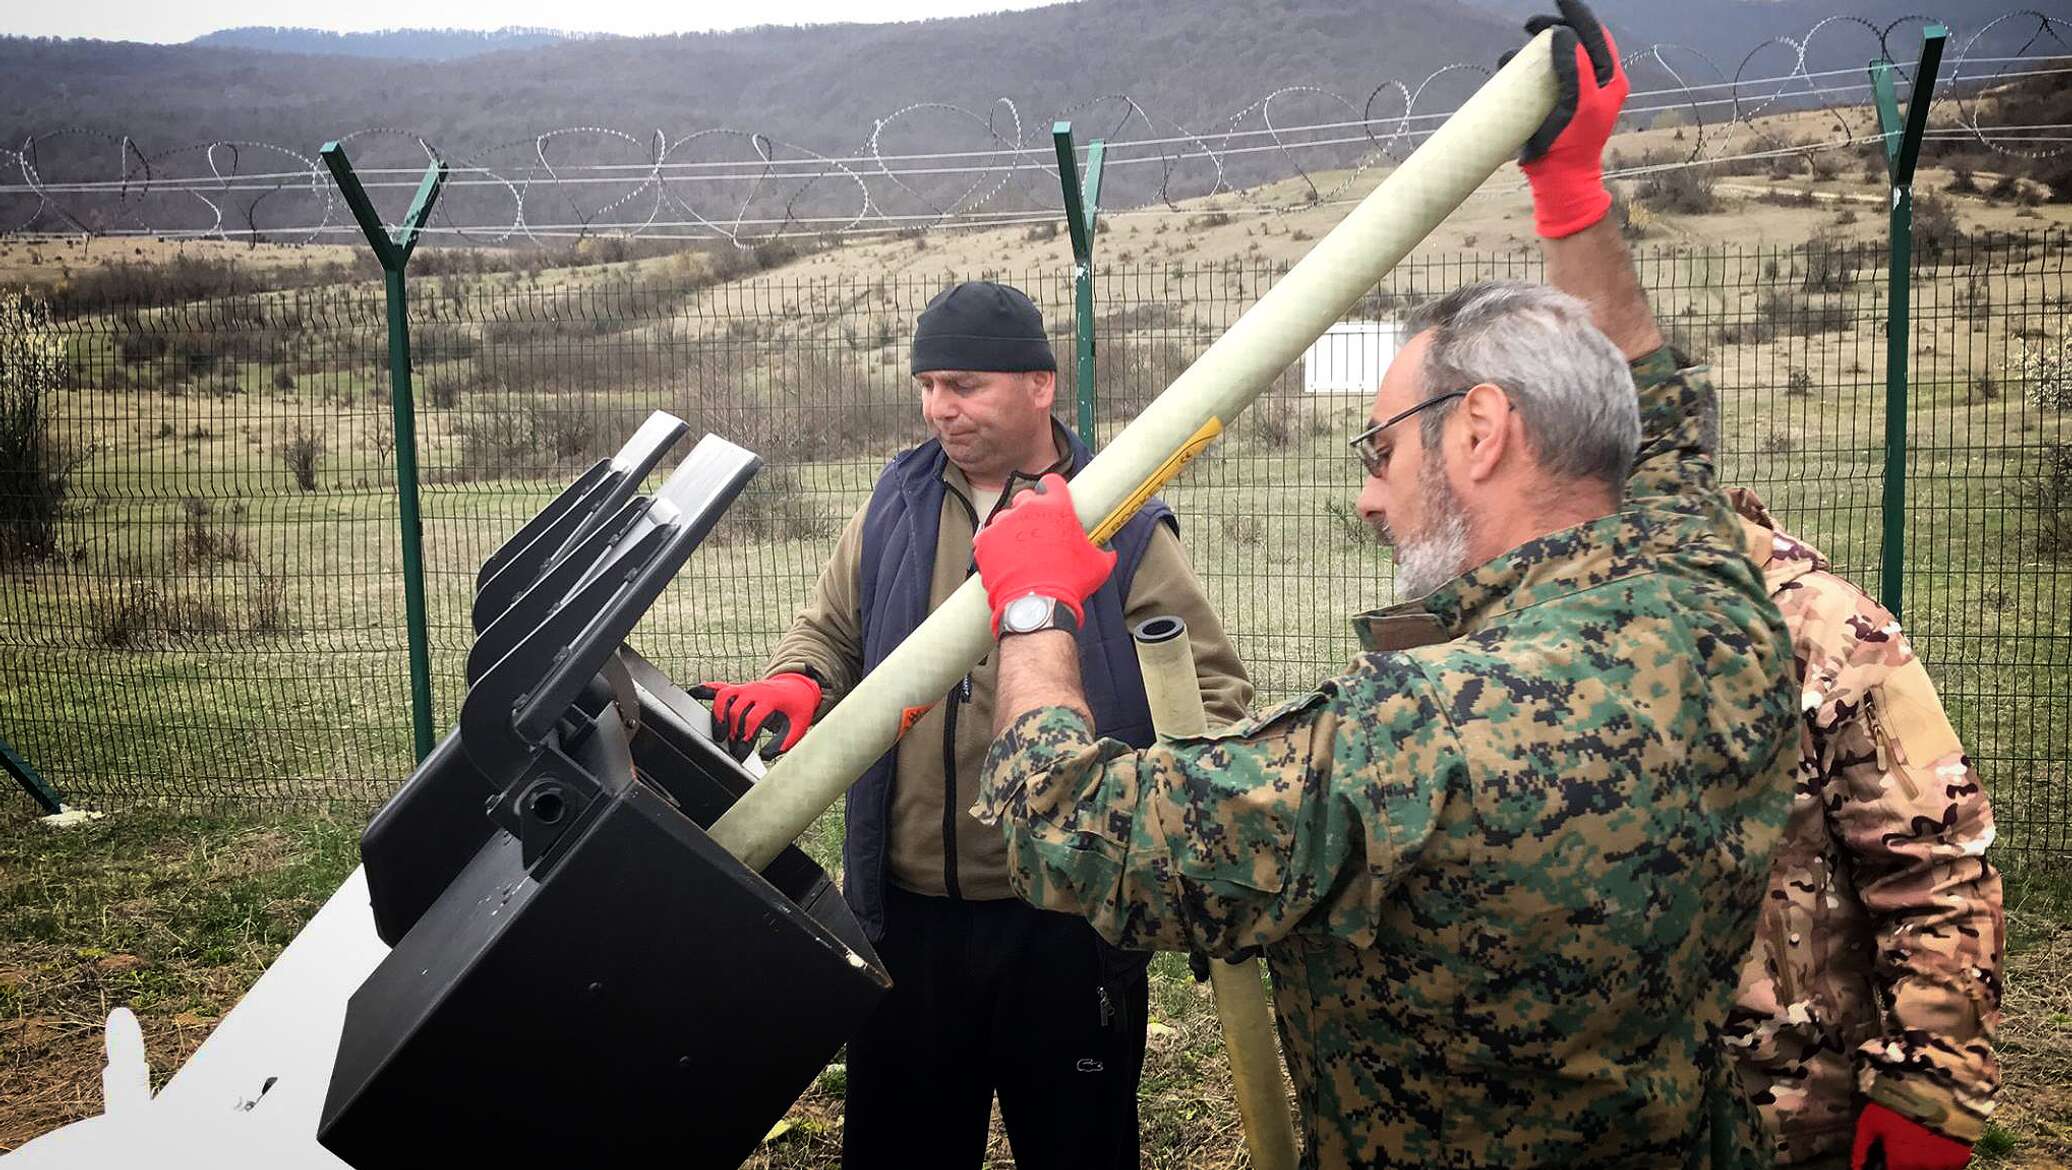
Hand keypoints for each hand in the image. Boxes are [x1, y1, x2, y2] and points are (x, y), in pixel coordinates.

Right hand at [690, 672, 821, 759]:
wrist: (798, 687)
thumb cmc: (797, 708)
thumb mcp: (799, 725)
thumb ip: (786, 742)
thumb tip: (766, 755)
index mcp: (771, 700)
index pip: (753, 718)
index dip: (746, 736)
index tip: (742, 751)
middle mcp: (755, 691)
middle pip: (736, 709)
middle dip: (732, 730)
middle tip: (732, 748)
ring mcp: (744, 688)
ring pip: (723, 696)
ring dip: (718, 715)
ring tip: (718, 734)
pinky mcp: (737, 689)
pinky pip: (717, 687)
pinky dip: (703, 690)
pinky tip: (691, 694)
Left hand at [972, 473, 1114, 635]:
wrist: (1038, 605)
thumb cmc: (1071, 583)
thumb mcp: (1098, 565)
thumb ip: (1104, 551)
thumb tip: (1110, 552)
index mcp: (1058, 507)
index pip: (1052, 482)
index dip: (1051, 489)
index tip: (1050, 497)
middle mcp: (1029, 508)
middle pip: (1025, 498)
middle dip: (1029, 510)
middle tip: (1036, 530)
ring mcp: (1004, 523)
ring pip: (1005, 517)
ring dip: (1010, 528)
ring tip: (1018, 550)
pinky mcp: (986, 540)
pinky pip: (987, 536)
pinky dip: (993, 545)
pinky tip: (1003, 559)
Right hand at [1509, 0, 1626, 237]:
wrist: (1560, 181)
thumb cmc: (1575, 146)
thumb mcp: (1581, 103)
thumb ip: (1577, 67)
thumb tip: (1563, 35)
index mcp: (1608, 78)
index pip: (1595, 35)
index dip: (1577, 14)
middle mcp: (1592, 81)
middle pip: (1574, 42)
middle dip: (1553, 28)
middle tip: (1531, 23)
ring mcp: (1570, 93)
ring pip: (1553, 58)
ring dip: (1534, 49)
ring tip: (1518, 51)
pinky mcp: (1550, 104)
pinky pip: (1537, 77)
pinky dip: (1523, 68)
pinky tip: (1510, 67)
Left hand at [1853, 1102, 1972, 1169]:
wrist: (1935, 1089)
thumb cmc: (1898, 1104)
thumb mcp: (1870, 1122)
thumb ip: (1862, 1148)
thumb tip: (1855, 1167)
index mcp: (1901, 1162)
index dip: (1888, 1166)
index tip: (1887, 1158)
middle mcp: (1924, 1168)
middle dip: (1904, 1162)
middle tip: (1904, 1142)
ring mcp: (1945, 1164)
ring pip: (1929, 1169)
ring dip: (1922, 1160)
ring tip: (1919, 1139)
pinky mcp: (1962, 1156)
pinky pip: (1948, 1165)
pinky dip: (1940, 1158)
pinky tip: (1934, 1140)